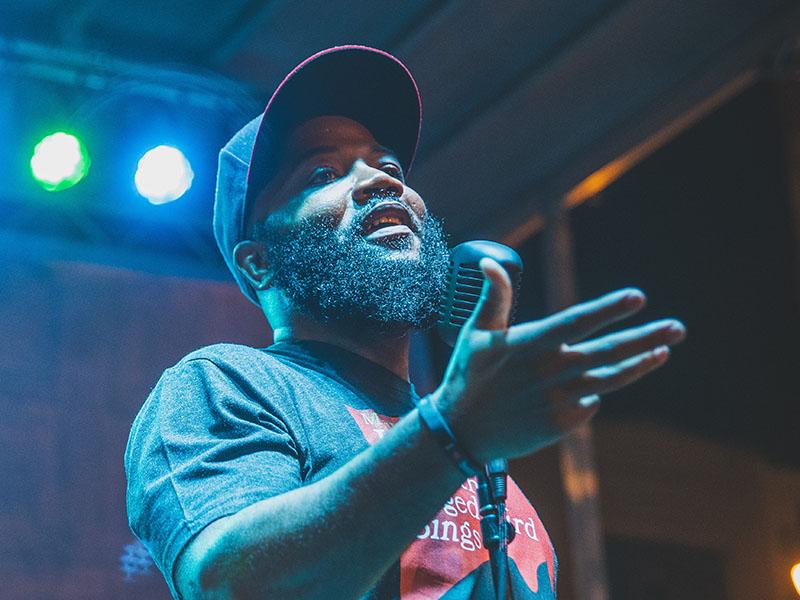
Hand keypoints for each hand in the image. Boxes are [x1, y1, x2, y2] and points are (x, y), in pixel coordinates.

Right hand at [430, 257, 685, 462]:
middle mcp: (550, 371)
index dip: (610, 309)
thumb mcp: (476, 333)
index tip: (638, 298)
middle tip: (678, 328)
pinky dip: (592, 392)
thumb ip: (493, 298)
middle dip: (646, 337)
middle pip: (609, 352)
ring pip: (610, 379)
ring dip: (639, 364)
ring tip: (663, 351)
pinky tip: (587, 388)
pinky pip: (590, 403)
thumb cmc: (468, 376)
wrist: (461, 432)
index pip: (579, 321)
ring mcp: (559, 400)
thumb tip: (493, 262)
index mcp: (531, 344)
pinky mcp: (563, 424)